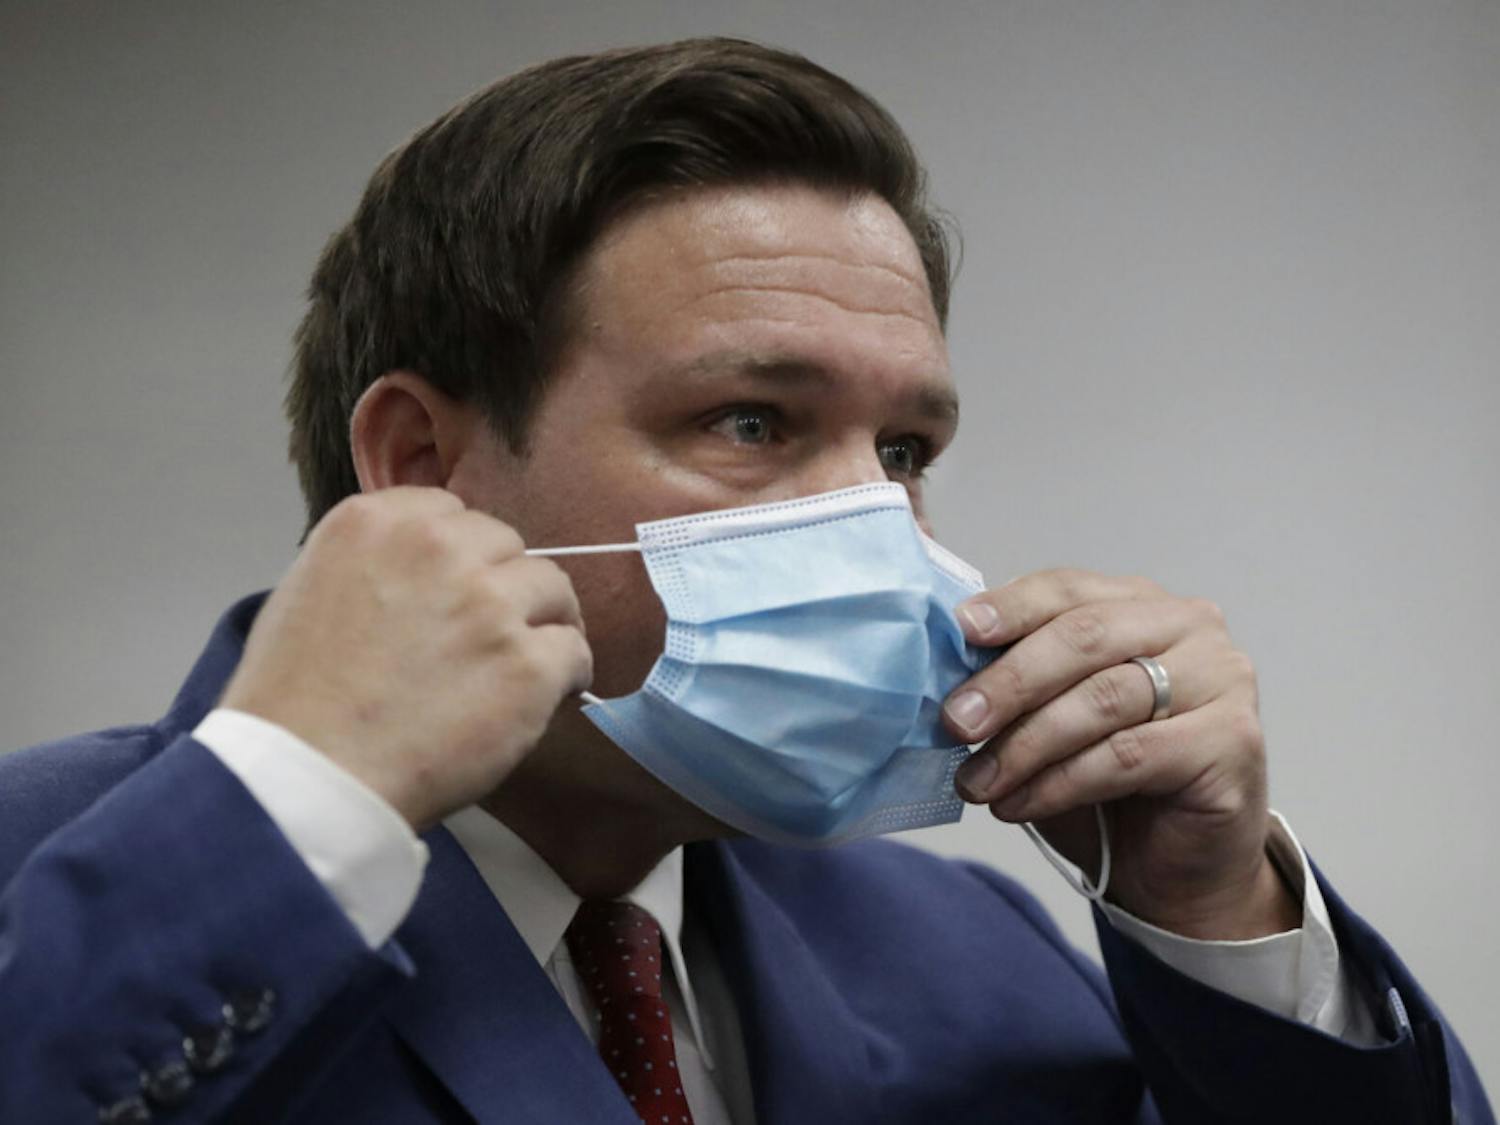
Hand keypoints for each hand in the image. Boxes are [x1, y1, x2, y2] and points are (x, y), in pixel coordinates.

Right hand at [221, 487, 592, 830]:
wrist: (310, 774)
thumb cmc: (293, 702)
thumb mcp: (306, 591)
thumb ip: (372, 563)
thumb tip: (420, 571)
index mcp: (377, 522)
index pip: (451, 512)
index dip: (462, 555)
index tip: (460, 588)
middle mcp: (438, 548)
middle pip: (507, 546)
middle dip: (502, 585)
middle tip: (489, 634)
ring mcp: (489, 604)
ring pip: (552, 589)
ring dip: (544, 623)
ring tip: (525, 664)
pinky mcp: (527, 664)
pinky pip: (574, 650)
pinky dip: (569, 674)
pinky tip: (548, 697)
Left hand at [946, 569, 1298, 938]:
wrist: (1174, 866)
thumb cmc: (1106, 782)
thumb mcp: (1050, 715)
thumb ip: (1017, 677)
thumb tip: (945, 662)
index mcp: (1140, 603)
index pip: (1068, 590)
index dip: (1010, 607)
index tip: (958, 631)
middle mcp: (1190, 627)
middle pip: (1085, 638)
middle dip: (1009, 681)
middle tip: (953, 722)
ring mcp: (1222, 680)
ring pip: (1103, 698)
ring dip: (1026, 744)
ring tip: (976, 782)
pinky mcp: (1232, 741)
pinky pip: (1128, 755)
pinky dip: (1060, 781)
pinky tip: (1018, 804)